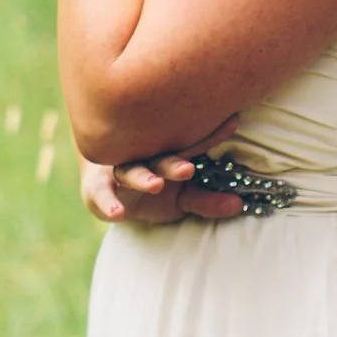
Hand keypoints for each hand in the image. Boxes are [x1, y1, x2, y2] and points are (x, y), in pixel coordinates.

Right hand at [80, 115, 245, 224]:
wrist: (107, 189)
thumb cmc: (154, 188)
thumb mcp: (183, 198)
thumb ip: (207, 201)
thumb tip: (238, 205)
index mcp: (166, 152)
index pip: (189, 142)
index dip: (210, 135)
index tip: (233, 123)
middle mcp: (143, 156)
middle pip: (159, 156)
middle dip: (174, 163)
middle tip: (188, 169)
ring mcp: (120, 170)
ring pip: (130, 170)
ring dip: (142, 177)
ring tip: (155, 185)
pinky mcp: (98, 189)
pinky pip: (101, 195)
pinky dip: (107, 204)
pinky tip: (117, 213)